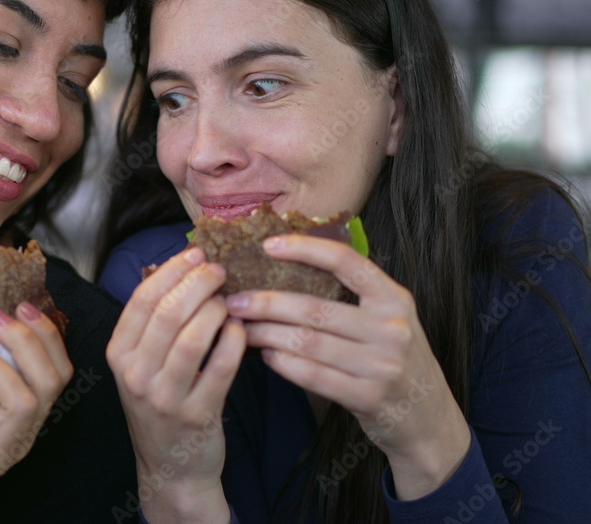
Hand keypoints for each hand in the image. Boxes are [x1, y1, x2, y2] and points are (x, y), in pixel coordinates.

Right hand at [107, 248, 245, 523]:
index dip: (172, 270)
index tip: (196, 253)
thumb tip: (176, 269)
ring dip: (216, 310)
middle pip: (168, 313)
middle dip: (198, 282)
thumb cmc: (161, 404)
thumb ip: (152, 322)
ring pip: (193, 337)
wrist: (171, 468)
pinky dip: (234, 341)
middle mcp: (135, 374)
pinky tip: (240, 329)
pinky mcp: (198, 415)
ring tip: (229, 301)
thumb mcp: (141, 364)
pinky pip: (221, 367)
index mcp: (119, 354)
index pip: (141, 300)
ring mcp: (165, 397)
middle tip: (219, 270)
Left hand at [227, 234, 470, 498]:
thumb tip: (288, 272)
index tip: (269, 246)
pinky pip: (314, 375)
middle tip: (234, 301)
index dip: (306, 249)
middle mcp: (391, 328)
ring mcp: (382, 365)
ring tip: (241, 329)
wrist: (428, 417)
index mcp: (394, 299)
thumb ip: (354, 297)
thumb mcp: (388, 319)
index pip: (347, 262)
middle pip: (314, 307)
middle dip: (266, 302)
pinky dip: (283, 363)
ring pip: (308, 342)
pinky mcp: (369, 397)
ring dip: (266, 334)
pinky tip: (265, 355)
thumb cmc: (395, 360)